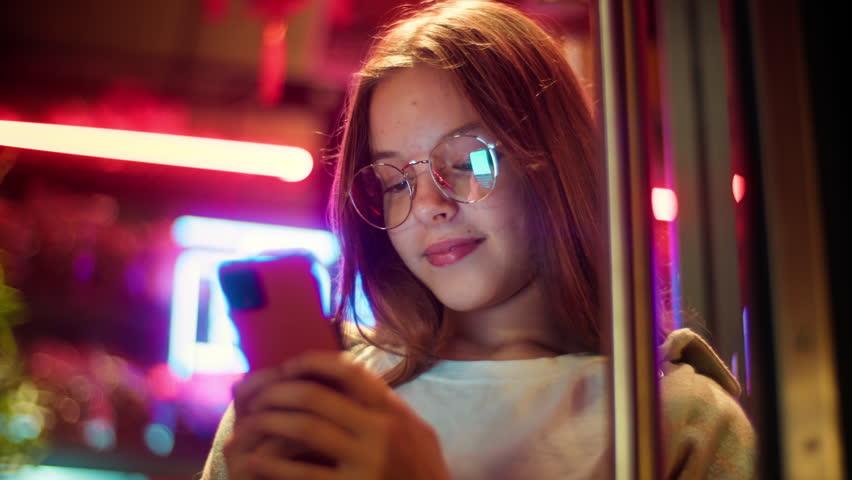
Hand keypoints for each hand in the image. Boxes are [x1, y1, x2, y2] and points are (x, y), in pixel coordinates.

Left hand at [223, 351, 449, 479]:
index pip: (348, 370)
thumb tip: (347, 378)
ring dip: (269, 421)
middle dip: (278, 391)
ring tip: (250, 422)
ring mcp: (365, 462)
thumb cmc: (422, 471)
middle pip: (316, 395)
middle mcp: (380, 430)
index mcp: (393, 410)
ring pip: (305, 427)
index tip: (289, 365)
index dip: (312, 361)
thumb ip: (385, 405)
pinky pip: (303, 473)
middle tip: (257, 396)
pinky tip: (254, 460)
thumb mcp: (416, 430)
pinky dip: (272, 464)